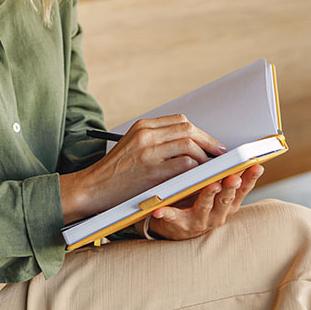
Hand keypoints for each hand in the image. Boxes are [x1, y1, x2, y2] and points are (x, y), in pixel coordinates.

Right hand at [59, 114, 224, 221]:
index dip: (200, 131)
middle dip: (208, 141)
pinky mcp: (152, 171)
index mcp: (142, 126)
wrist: (91, 189)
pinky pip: (185, 164)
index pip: (180, 121)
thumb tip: (189, 144)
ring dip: (204, 156)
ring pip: (190, 144)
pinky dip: (197, 170)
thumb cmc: (114, 172)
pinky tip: (198, 177)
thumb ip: (156, 141)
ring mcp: (149, 152)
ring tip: (209, 168)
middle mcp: (146, 135)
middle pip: (188, 129)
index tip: (210, 142)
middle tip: (219, 153)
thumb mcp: (132, 146)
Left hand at [146, 163, 263, 240]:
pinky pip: (174, 217)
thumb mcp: (220, 191)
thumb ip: (230, 175)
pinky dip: (167, 213)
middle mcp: (218, 214)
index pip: (243, 189)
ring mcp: (200, 220)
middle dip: (230, 188)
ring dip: (208, 196)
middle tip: (232, 177)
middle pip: (226, 199)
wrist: (179, 227)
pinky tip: (160, 210)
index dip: (250, 179)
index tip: (256, 166)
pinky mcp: (181, 224)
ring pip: (204, 207)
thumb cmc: (200, 202)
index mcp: (229, 203)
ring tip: (210, 186)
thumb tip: (244, 153)